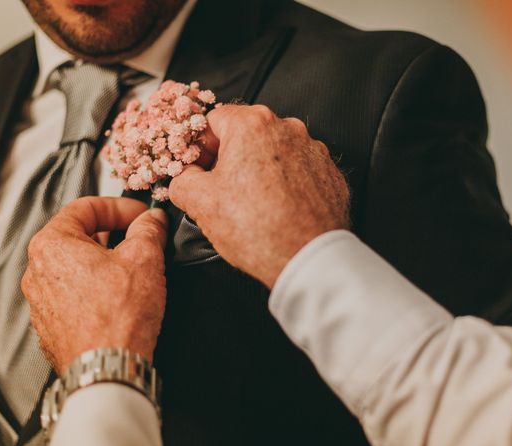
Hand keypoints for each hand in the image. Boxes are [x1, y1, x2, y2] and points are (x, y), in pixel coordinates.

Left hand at [21, 197, 167, 372]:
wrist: (107, 367)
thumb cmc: (117, 317)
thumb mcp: (145, 258)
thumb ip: (149, 229)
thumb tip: (152, 221)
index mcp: (52, 244)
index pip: (86, 207)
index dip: (121, 207)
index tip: (142, 215)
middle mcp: (38, 271)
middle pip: (80, 236)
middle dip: (116, 234)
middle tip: (143, 239)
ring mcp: (43, 300)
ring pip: (78, 266)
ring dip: (108, 261)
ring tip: (137, 269)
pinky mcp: (53, 324)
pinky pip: (76, 293)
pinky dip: (99, 287)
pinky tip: (123, 296)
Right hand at [169, 104, 349, 288]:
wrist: (308, 258)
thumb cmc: (261, 231)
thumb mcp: (199, 202)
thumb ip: (182, 179)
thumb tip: (185, 177)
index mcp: (252, 125)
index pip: (213, 121)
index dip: (200, 147)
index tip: (198, 167)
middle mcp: (288, 130)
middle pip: (246, 135)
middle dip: (230, 160)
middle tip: (222, 190)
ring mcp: (313, 150)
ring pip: (273, 153)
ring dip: (259, 172)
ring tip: (252, 205)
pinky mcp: (328, 173)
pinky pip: (298, 171)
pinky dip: (286, 185)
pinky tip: (276, 209)